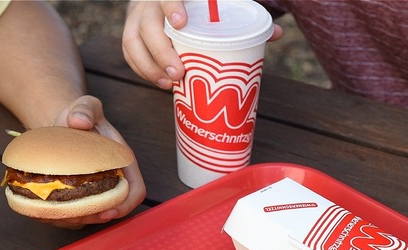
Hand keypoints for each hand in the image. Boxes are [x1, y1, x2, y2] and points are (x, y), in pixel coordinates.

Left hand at [44, 95, 145, 228]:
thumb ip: (86, 109)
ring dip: (74, 221)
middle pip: (112, 211)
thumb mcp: (84, 106)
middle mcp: (112, 181)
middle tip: (72, 215)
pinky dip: (60, 218)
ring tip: (55, 214)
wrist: (63, 125)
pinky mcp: (79, 199)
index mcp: (123, 163)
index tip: (108, 210)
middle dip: (94, 218)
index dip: (125, 205)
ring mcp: (96, 192)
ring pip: (91, 218)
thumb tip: (78, 121)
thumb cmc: (78, 116)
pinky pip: (73, 216)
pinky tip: (44, 211)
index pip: (135, 191)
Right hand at [122, 0, 282, 89]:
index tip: (182, 24)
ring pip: (132, 41)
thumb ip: (242, 15)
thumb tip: (277, 34)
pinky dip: (143, 70)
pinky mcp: (131, 32)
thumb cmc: (199, 4)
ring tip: (169, 84)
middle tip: (180, 74)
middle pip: (147, 24)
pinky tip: (160, 83)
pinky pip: (130, 53)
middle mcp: (150, 2)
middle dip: (160, 51)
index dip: (172, 6)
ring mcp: (137, 17)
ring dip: (149, 66)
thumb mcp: (218, 4)